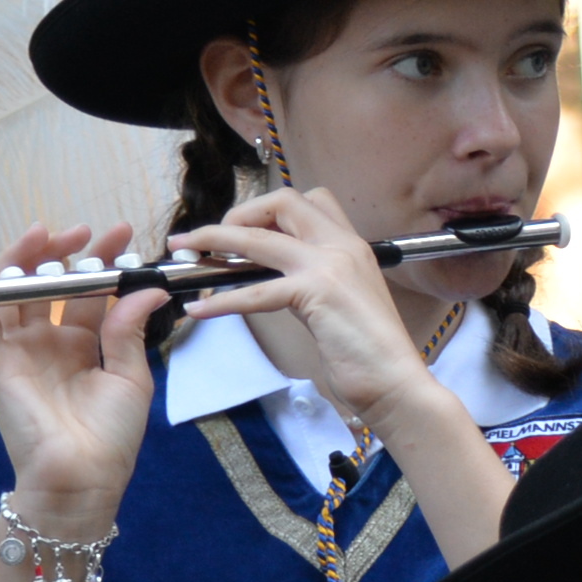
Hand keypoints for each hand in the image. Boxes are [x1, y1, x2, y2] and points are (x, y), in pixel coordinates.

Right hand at [0, 223, 166, 528]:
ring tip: (47, 233)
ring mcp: (19, 349)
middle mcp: (49, 343)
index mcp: (84, 346)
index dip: (103, 262)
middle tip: (87, 231)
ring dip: (26, 258)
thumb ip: (129, 331)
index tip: (124, 234)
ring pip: (15, 291)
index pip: (89, 293)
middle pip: (49, 284)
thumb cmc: (111, 436)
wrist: (80, 475)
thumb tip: (146, 287)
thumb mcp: (130, 377)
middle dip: (66, 253)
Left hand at [168, 186, 440, 430]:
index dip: (271, 209)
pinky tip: (201, 310)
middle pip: (283, 202)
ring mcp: (331, 267)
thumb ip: (311, 281)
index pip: (310, 200)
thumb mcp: (341, 301)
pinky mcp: (317, 294)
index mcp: (352, 246)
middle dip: (239, 213)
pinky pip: (256, 290)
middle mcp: (343, 247)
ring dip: (214, 239)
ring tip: (184, 250)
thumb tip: (272, 277)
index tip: (247, 233)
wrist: (397, 382)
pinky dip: (221, 300)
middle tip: (214, 240)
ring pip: (259, 238)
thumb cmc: (371, 351)